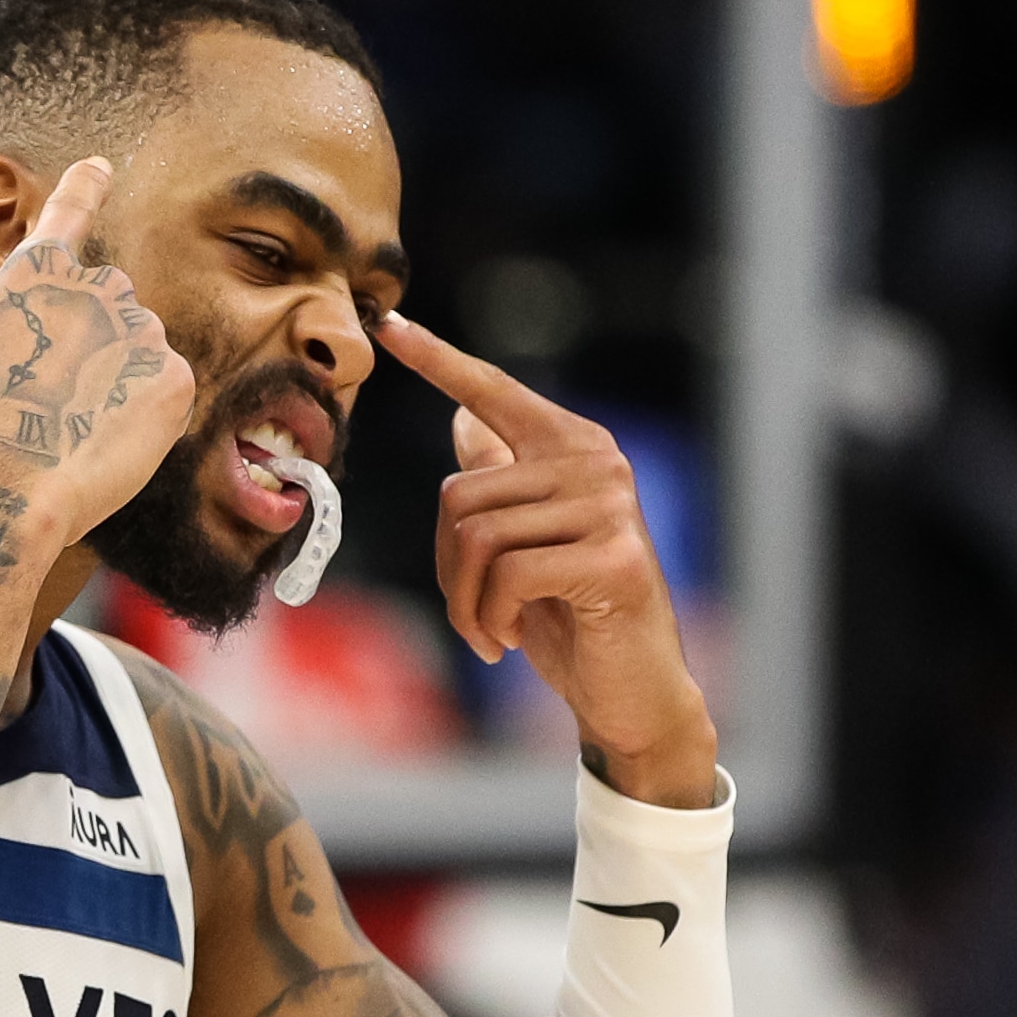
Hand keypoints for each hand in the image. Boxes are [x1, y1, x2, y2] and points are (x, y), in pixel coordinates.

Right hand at [0, 157, 194, 533]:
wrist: (2, 500)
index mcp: (33, 275)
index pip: (67, 211)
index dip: (83, 186)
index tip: (100, 167)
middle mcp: (95, 290)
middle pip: (95, 306)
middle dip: (75, 342)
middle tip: (38, 401)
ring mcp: (140, 333)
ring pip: (129, 349)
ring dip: (105, 379)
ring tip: (66, 429)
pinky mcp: (172, 382)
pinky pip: (158, 389)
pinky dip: (134, 413)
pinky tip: (97, 440)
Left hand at [381, 312, 719, 807]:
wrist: (630, 691)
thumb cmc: (571, 618)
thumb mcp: (522, 544)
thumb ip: (501, 480)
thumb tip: (464, 416)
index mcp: (573, 447)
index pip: (493, 394)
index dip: (438, 361)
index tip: (386, 326)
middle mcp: (598, 462)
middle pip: (460, 494)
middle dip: (448, 570)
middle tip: (472, 615)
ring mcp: (611, 507)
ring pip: (477, 538)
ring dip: (466, 604)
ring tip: (490, 632)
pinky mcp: (614, 559)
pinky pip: (506, 575)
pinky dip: (490, 619)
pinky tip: (508, 642)